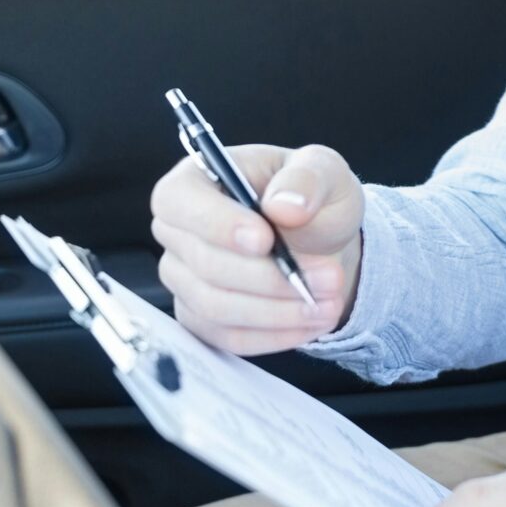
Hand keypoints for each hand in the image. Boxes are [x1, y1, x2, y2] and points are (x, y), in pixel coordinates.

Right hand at [150, 141, 364, 354]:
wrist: (322, 243)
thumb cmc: (311, 198)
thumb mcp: (323, 171)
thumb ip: (307, 178)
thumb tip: (285, 205)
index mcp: (195, 179)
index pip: (180, 201)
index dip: (218, 224)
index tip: (265, 239)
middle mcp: (178, 230)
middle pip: (205, 263)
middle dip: (269, 276)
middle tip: (327, 277)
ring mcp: (184, 278)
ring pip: (216, 306)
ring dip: (277, 310)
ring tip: (328, 302)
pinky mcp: (200, 317)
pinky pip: (227, 335)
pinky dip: (273, 334)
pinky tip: (311, 322)